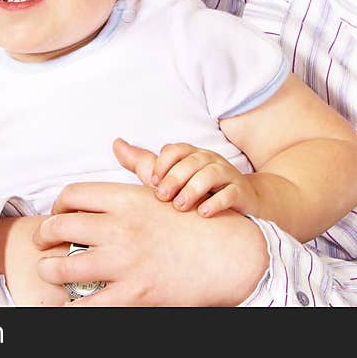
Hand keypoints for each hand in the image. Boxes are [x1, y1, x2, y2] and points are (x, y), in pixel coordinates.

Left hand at [32, 181, 267, 305]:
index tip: (56, 215)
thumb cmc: (196, 222)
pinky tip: (71, 306)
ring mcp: (126, 263)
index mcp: (127, 200)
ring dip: (49, 272)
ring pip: (65, 269)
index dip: (58, 206)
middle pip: (61, 228)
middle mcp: (121, 229)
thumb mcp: (166, 190)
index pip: (74, 195)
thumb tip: (117, 143)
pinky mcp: (135, 295)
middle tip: (42, 244)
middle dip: (44, 237)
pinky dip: (73, 308)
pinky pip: (90, 307)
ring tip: (48, 273)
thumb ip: (139, 165)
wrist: (231, 255)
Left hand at [117, 139, 256, 216]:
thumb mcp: (169, 176)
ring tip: (180, 206)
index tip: (152, 182)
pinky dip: (217, 202)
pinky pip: (231, 192)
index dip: (163, 164)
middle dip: (176, 178)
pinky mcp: (240, 192)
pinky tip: (203, 213)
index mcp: (191, 154)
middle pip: (192, 161)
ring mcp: (227, 175)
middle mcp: (209, 160)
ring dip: (194, 189)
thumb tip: (115, 143)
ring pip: (212, 174)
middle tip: (162, 197)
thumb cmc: (198, 190)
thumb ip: (142, 162)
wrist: (241, 202)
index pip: (176, 149)